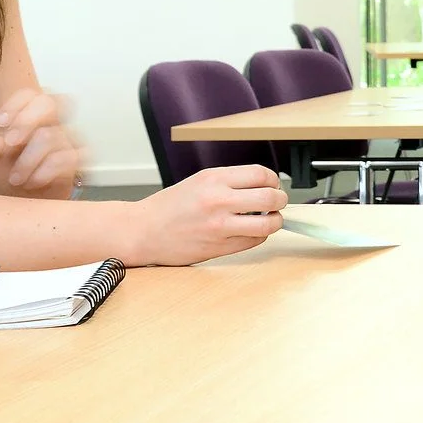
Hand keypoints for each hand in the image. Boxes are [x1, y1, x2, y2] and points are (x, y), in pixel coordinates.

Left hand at [0, 87, 84, 198]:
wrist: (18, 207)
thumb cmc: (4, 178)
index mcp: (29, 118)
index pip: (31, 95)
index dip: (17, 104)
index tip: (0, 123)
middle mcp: (51, 125)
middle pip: (50, 103)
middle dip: (26, 122)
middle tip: (10, 143)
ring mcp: (66, 143)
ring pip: (51, 136)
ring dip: (28, 160)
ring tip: (15, 178)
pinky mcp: (76, 164)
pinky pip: (68, 158)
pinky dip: (45, 171)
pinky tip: (33, 181)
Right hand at [129, 165, 287, 265]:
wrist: (143, 231)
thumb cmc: (170, 206)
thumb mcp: (200, 181)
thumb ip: (231, 181)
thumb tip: (265, 184)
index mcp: (214, 179)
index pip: (261, 174)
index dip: (273, 180)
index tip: (272, 185)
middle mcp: (218, 200)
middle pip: (271, 197)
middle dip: (280, 199)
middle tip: (277, 202)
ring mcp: (219, 226)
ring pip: (268, 223)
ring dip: (274, 221)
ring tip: (268, 218)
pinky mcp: (219, 247)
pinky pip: (254, 241)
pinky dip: (259, 235)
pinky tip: (251, 231)